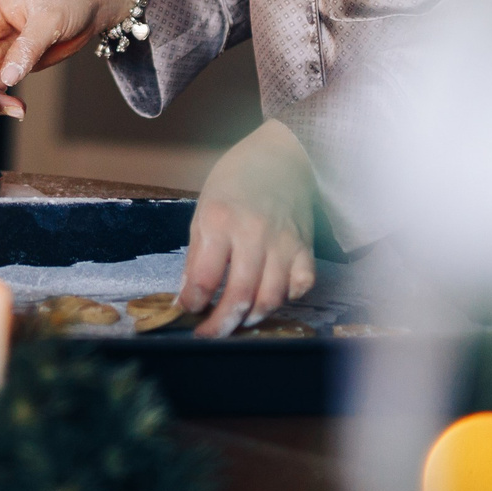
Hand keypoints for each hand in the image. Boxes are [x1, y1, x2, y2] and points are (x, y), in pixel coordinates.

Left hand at [180, 119, 319, 337]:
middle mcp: (252, 234)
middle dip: (220, 325)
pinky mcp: (305, 247)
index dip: (192, 304)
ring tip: (238, 319)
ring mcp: (283, 243)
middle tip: (208, 335)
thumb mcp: (203, 209)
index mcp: (219, 221)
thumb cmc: (235, 181)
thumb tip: (187, 294)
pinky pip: (300, 286)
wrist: (280, 155)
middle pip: (238, 296)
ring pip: (270, 298)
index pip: (202, 279)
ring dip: (251, 317)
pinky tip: (270, 297)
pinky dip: (286, 299)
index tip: (186, 311)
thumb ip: (196, 254)